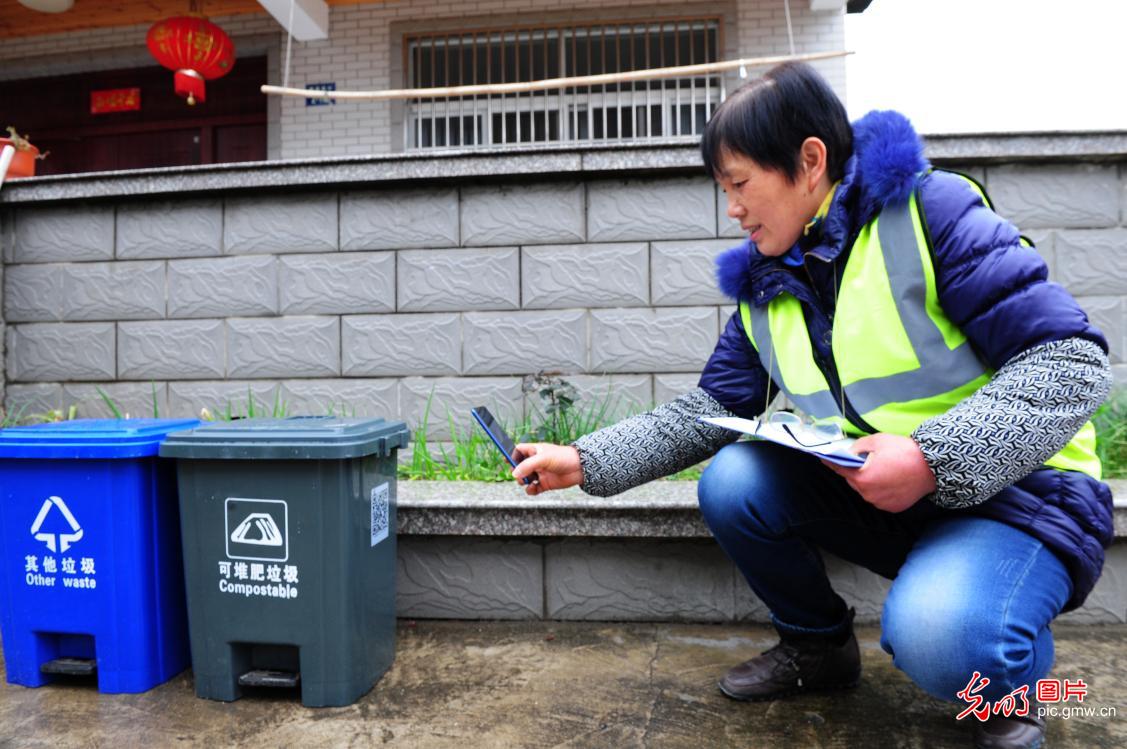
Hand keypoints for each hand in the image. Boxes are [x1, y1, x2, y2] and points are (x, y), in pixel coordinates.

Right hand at [512, 443, 583, 495]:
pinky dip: (530, 490)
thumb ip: (527, 466)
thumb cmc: (563, 457)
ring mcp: (540, 473)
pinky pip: (533, 489)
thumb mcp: (543, 459)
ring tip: (528, 481)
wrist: (580, 468)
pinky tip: (533, 489)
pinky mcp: (545, 483)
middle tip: (520, 475)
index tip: (507, 461)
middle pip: (519, 467)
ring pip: (525, 479)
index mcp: (535, 451)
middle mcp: (536, 462)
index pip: (519, 451)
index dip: (512, 455)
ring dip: (523, 482)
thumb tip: (514, 474)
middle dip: (517, 472)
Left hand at [821, 433, 935, 512]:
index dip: (831, 462)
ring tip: (882, 471)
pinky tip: (890, 481)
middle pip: (853, 481)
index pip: (839, 469)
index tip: (825, 459)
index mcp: (862, 477)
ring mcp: (879, 502)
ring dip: (869, 482)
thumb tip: (850, 453)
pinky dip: (880, 490)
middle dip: (856, 471)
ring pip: (866, 491)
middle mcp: (868, 493)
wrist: (931, 467)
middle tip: (866, 461)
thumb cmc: (903, 451)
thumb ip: (858, 447)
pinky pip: (879, 498)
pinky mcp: (891, 508)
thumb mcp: (876, 441)